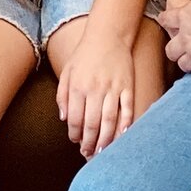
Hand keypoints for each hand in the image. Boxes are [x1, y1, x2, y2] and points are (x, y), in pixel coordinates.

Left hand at [57, 29, 138, 157]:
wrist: (107, 36)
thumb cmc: (84, 55)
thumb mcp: (67, 72)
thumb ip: (63, 96)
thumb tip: (65, 119)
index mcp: (77, 86)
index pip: (75, 118)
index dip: (75, 134)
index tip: (76, 142)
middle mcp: (95, 89)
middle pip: (92, 123)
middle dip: (89, 142)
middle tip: (88, 154)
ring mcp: (113, 88)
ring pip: (109, 119)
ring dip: (106, 139)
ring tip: (102, 151)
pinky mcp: (127, 86)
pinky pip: (127, 109)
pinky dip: (126, 124)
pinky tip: (123, 137)